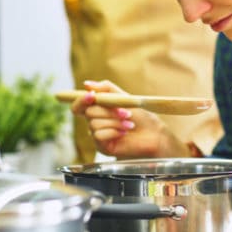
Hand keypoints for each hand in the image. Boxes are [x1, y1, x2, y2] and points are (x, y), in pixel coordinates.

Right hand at [70, 80, 185, 158]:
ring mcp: (97, 135)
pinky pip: (98, 135)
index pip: (78, 105)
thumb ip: (106, 89)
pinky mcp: (102, 146)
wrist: (152, 133)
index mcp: (97, 109)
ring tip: (129, 124)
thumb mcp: (123, 97)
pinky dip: (113, 131)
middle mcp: (94, 122)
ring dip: (115, 122)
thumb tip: (86, 84)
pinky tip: (124, 133)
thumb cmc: (140, 116)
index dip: (81, 100)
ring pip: (94, 124)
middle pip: (88, 112)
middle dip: (109, 111)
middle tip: (126, 113)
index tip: (92, 96)